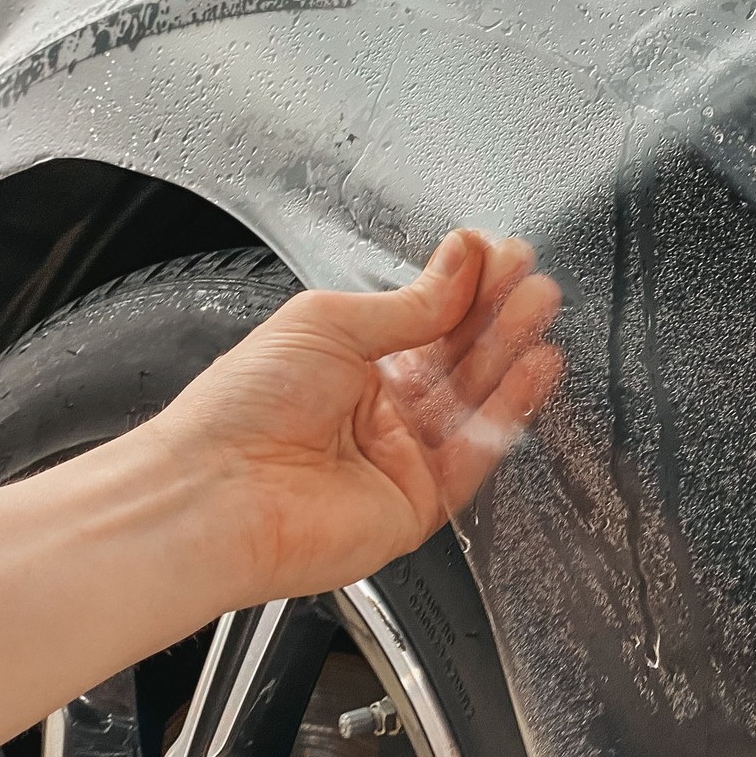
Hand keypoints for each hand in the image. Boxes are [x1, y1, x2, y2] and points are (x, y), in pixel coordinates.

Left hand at [146, 230, 563, 600]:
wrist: (216, 493)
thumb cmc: (239, 409)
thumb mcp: (326, 323)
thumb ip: (408, 304)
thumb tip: (461, 265)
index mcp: (346, 363)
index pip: (424, 320)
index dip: (463, 287)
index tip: (496, 253)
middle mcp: (376, 411)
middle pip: (455, 356)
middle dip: (495, 312)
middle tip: (529, 276)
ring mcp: (400, 457)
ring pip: (473, 400)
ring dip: (510, 351)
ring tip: (539, 306)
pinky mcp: (420, 503)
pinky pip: (477, 453)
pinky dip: (508, 409)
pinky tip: (532, 366)